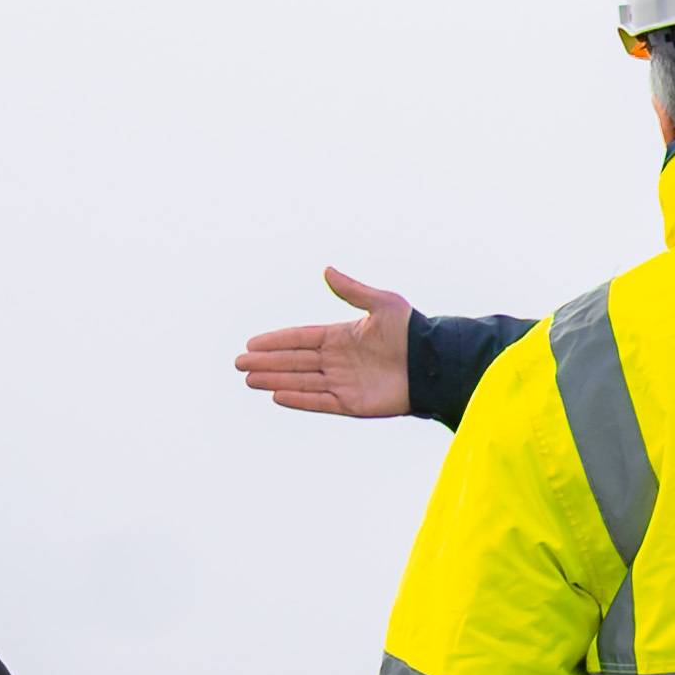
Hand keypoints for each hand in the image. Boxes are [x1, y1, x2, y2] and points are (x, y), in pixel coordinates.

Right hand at [237, 265, 417, 418]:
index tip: (251, 343)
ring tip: (249, 379)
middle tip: (239, 363)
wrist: (434, 363)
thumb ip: (352, 291)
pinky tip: (276, 396)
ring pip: (301, 381)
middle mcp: (338, 360)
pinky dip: (299, 399)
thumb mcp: (382, 304)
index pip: (300, 339)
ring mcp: (344, 383)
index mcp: (341, 337)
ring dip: (276, 380)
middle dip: (267, 362)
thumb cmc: (412, 332)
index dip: (276, 341)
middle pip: (294, 361)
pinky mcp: (353, 403)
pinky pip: (320, 401)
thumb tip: (326, 270)